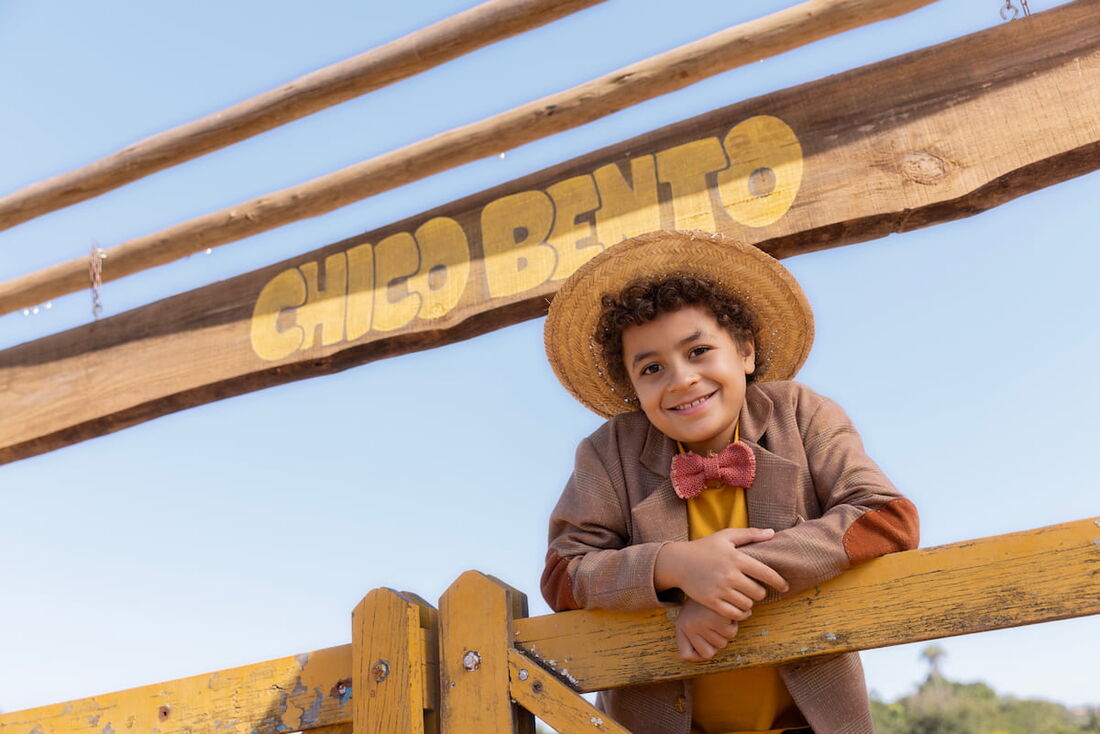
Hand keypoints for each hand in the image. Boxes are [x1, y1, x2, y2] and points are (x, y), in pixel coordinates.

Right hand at [655, 527, 787, 617]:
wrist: (678, 562)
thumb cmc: (705, 547)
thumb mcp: (726, 536)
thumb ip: (750, 534)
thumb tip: (772, 533)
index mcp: (736, 558)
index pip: (766, 573)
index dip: (779, 582)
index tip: (785, 587)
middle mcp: (730, 574)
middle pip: (758, 592)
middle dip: (760, 592)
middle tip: (754, 589)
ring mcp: (720, 589)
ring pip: (747, 604)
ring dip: (749, 603)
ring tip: (745, 598)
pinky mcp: (711, 601)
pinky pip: (734, 614)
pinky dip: (740, 613)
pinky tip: (739, 608)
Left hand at [675, 598, 739, 661]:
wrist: (713, 576)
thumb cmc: (705, 602)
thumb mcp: (692, 617)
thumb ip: (692, 638)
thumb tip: (692, 657)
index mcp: (681, 626)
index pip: (686, 655)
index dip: (696, 653)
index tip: (703, 642)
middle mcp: (688, 626)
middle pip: (710, 652)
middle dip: (716, 640)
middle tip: (714, 624)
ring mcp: (702, 623)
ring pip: (722, 643)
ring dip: (725, 632)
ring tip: (720, 617)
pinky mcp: (716, 617)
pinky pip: (730, 632)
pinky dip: (733, 624)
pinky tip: (727, 612)